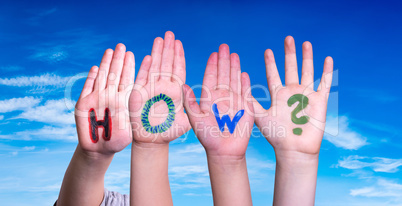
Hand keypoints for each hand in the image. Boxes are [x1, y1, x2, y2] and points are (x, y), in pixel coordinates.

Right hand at [75, 43, 133, 156]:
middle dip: (119, 60)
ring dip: (106, 64)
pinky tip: (96, 68)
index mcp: (123, 100)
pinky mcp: (83, 104)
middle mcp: (110, 96)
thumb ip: (132, 113)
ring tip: (110, 51)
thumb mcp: (129, 127)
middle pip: (115, 75)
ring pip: (103, 78)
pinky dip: (91, 78)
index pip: (127, 80)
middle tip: (122, 45)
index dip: (130, 67)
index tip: (133, 54)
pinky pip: (87, 88)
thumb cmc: (118, 140)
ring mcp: (96, 98)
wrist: (100, 149)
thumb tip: (140, 100)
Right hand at [129, 31, 189, 143]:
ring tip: (159, 39)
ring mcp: (151, 89)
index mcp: (176, 91)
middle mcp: (163, 87)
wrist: (153, 140)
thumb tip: (199, 95)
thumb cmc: (170, 131)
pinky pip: (143, 80)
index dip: (178, 56)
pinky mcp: (139, 95)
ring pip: (155, 68)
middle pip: (166, 64)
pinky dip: (145, 69)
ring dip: (157, 53)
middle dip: (168, 49)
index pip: (177, 69)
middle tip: (169, 33)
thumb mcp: (186, 120)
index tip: (179, 43)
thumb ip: (192, 108)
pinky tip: (148, 58)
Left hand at [183, 44, 253, 157]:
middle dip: (224, 60)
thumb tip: (182, 85)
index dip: (212, 65)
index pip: (211, 77)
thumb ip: (189, 102)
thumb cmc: (207, 137)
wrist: (223, 151)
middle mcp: (221, 97)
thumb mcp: (194, 119)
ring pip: (234, 80)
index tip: (213, 53)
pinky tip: (244, 72)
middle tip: (224, 46)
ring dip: (234, 67)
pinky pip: (245, 92)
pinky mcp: (245, 108)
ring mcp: (234, 101)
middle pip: (223, 75)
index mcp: (209, 98)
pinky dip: (245, 83)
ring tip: (234, 54)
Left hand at [253, 36, 332, 157]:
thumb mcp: (259, 115)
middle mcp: (292, 92)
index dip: (271, 62)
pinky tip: (327, 59)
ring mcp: (306, 95)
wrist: (293, 149)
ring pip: (307, 71)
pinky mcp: (319, 100)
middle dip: (289, 53)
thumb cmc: (275, 136)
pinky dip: (327, 71)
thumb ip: (250, 100)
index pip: (274, 74)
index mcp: (278, 95)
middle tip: (287, 38)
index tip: (268, 50)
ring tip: (305, 43)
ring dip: (307, 57)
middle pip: (291, 68)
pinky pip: (325, 82)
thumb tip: (240, 83)